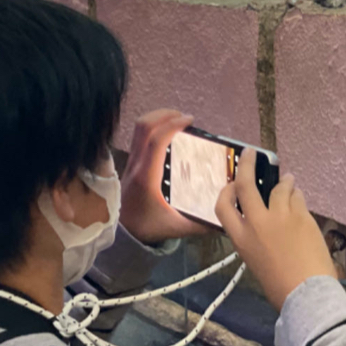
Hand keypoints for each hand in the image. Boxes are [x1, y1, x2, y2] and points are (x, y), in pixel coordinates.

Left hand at [119, 109, 207, 243]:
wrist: (120, 230)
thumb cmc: (146, 227)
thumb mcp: (176, 227)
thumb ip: (201, 224)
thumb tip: (225, 218)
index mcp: (146, 177)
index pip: (156, 141)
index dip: (172, 125)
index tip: (190, 120)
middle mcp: (136, 164)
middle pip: (143, 126)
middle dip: (164, 114)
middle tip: (185, 117)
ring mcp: (131, 161)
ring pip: (138, 129)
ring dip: (157, 118)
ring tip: (177, 120)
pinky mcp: (131, 162)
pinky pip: (138, 136)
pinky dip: (153, 128)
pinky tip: (167, 134)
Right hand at [215, 150, 335, 311]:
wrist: (306, 292)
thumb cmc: (277, 285)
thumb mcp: (254, 260)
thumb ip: (254, 237)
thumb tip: (264, 223)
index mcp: (240, 238)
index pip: (223, 206)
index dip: (226, 191)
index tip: (233, 184)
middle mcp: (257, 222)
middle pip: (246, 186)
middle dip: (247, 165)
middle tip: (251, 154)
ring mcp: (281, 216)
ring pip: (279, 188)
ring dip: (283, 182)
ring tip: (288, 180)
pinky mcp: (303, 217)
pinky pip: (298, 198)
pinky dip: (297, 195)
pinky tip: (299, 196)